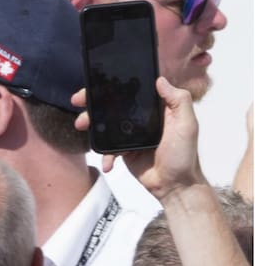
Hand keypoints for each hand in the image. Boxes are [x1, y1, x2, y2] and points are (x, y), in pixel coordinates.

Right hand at [76, 78, 203, 200]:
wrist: (174, 185)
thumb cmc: (184, 156)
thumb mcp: (187, 125)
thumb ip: (179, 101)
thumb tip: (161, 80)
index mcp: (157, 110)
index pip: (133, 92)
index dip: (115, 86)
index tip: (98, 83)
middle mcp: (142, 120)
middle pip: (114, 106)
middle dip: (93, 103)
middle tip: (79, 101)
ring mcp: (131, 135)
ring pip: (106, 126)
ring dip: (91, 124)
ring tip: (81, 125)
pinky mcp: (124, 151)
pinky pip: (108, 149)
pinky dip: (104, 155)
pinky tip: (107, 162)